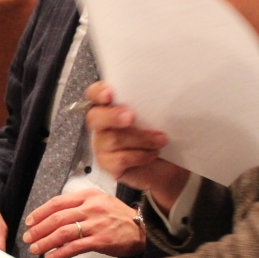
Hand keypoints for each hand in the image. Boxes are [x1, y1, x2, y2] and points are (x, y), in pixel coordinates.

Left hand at [22, 189, 143, 257]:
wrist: (143, 228)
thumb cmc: (119, 217)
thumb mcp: (100, 201)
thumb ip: (79, 204)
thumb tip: (54, 216)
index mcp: (88, 195)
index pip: (57, 202)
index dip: (40, 212)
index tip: (30, 221)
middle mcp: (91, 207)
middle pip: (57, 218)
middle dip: (38, 229)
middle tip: (28, 237)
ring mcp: (96, 224)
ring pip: (63, 233)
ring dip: (45, 242)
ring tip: (35, 248)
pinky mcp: (101, 240)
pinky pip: (75, 247)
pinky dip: (60, 252)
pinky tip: (51, 256)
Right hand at [85, 82, 190, 211]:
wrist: (165, 164)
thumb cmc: (156, 134)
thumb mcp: (155, 116)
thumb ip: (147, 104)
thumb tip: (158, 93)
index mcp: (109, 107)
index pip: (93, 94)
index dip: (97, 93)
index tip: (109, 94)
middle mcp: (101, 125)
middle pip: (95, 118)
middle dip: (112, 116)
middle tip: (131, 117)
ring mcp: (101, 146)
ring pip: (113, 139)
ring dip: (141, 138)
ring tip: (161, 140)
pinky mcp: (107, 165)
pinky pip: (120, 159)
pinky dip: (140, 156)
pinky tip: (152, 154)